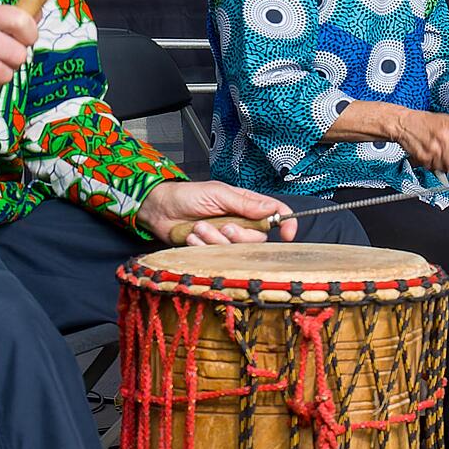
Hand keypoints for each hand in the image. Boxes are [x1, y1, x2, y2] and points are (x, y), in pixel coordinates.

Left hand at [138, 181, 295, 244]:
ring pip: (236, 248)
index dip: (286, 223)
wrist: (159, 209)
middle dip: (239, 235)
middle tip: (223, 225)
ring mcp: (226, 237)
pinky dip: (202, 246)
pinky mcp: (211, 248)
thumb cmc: (188, 195)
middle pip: (257, 238)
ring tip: (200, 227)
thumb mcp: (218, 194)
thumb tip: (272, 209)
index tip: (288, 234)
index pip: (275, 213)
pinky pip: (216, 254)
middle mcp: (240, 222)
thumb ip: (245, 203)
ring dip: (216, 239)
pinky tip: (192, 237)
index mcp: (246, 204)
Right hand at [391, 110, 448, 173]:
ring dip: (444, 164)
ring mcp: (432, 151)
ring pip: (445, 169)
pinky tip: (432, 155)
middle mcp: (442, 140)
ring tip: (441, 155)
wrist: (404, 123)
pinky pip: (433, 168)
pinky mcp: (423, 158)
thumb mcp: (448, 121)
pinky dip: (433, 164)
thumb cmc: (426, 122)